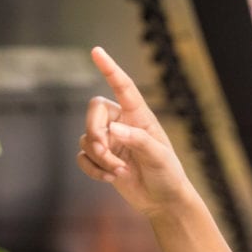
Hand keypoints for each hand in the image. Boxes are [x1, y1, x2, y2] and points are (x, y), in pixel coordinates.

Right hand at [77, 47, 193, 216]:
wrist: (163, 201)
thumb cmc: (167, 174)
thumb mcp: (159, 156)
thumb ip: (138, 139)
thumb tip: (113, 129)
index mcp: (140, 116)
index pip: (123, 87)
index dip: (110, 68)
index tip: (96, 51)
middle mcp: (122, 123)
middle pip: (94, 112)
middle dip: (94, 131)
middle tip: (102, 149)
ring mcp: (110, 141)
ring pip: (87, 138)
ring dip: (99, 157)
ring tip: (119, 172)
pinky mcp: (101, 159)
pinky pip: (83, 157)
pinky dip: (92, 169)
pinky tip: (109, 178)